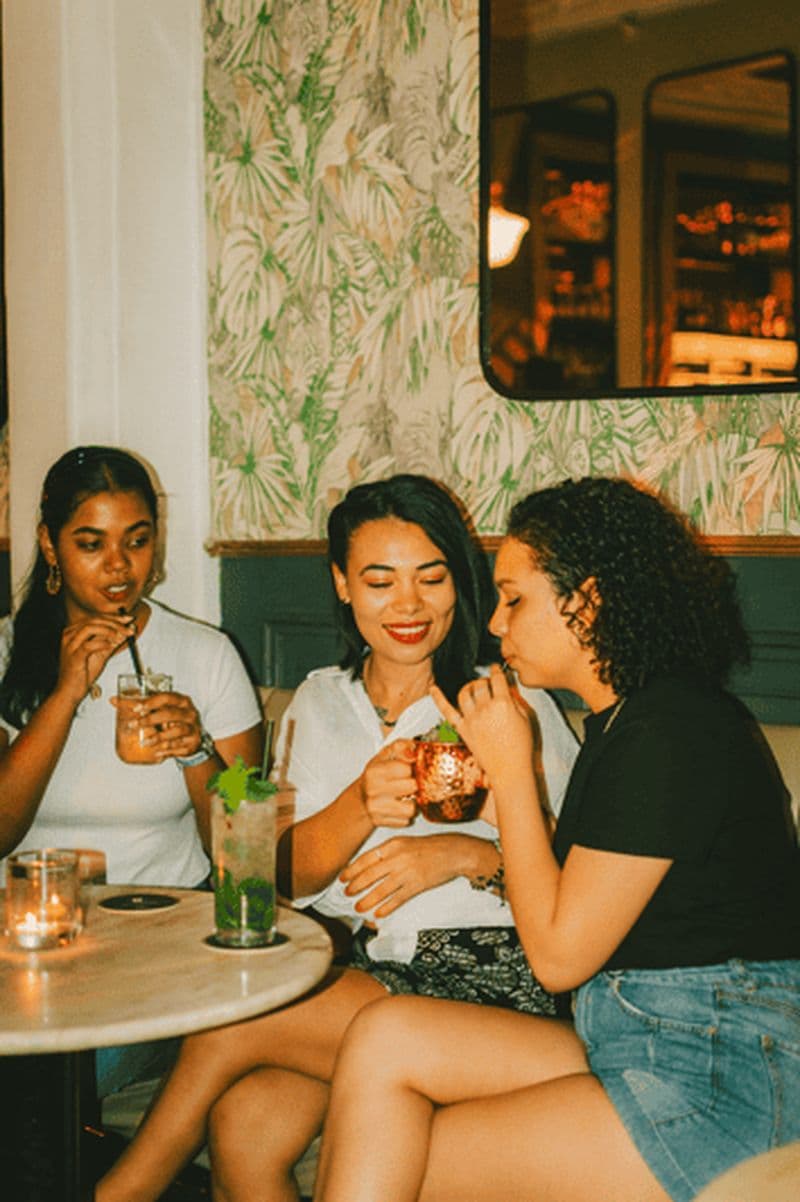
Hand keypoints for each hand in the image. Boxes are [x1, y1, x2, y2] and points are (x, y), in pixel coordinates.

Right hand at [58, 613, 133, 703]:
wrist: (69, 692)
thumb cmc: (83, 673)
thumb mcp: (101, 654)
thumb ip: (113, 642)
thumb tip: (128, 630)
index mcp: (74, 632)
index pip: (96, 618)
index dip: (114, 618)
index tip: (128, 619)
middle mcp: (70, 635)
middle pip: (94, 620)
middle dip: (114, 622)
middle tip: (129, 627)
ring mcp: (70, 645)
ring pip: (90, 628)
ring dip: (109, 630)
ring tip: (121, 634)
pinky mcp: (73, 657)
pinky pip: (88, 645)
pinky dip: (102, 643)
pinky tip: (112, 645)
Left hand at [110, 690, 206, 763]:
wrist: (192, 738)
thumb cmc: (174, 721)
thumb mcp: (161, 710)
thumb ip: (139, 705)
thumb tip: (114, 701)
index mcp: (181, 701)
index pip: (166, 697)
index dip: (150, 702)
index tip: (136, 708)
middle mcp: (189, 713)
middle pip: (170, 714)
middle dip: (150, 720)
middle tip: (134, 725)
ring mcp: (193, 728)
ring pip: (176, 731)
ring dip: (159, 737)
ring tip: (145, 742)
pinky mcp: (192, 742)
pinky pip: (179, 746)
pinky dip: (167, 750)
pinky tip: (157, 752)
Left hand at [341, 834, 473, 918]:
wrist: (453, 852)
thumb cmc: (428, 846)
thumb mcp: (405, 842)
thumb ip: (388, 851)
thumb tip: (369, 864)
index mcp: (393, 845)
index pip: (366, 858)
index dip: (352, 870)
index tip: (343, 878)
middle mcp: (398, 858)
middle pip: (370, 875)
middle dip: (355, 886)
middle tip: (347, 894)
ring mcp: (407, 872)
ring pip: (381, 890)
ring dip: (367, 900)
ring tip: (358, 907)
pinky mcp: (417, 885)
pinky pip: (398, 899)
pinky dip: (387, 908)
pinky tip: (378, 914)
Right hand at [359, 740, 417, 828]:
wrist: (361, 798)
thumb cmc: (376, 775)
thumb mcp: (386, 755)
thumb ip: (402, 747)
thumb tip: (413, 751)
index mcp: (374, 771)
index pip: (406, 769)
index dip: (410, 768)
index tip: (406, 770)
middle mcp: (373, 790)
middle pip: (412, 787)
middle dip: (413, 785)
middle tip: (407, 783)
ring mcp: (376, 808)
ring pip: (411, 808)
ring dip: (411, 802)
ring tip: (404, 796)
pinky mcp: (381, 822)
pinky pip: (406, 821)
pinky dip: (405, 814)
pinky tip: (398, 807)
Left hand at [431, 665, 534, 790]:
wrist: (510, 770)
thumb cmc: (522, 747)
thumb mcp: (526, 719)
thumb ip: (516, 700)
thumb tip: (507, 688)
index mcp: (504, 704)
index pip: (498, 678)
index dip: (497, 670)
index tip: (496, 669)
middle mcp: (485, 709)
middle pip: (481, 684)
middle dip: (485, 680)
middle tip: (489, 684)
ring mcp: (471, 719)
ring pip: (465, 692)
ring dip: (470, 686)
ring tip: (474, 688)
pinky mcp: (462, 729)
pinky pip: (446, 710)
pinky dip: (438, 698)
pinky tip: (433, 688)